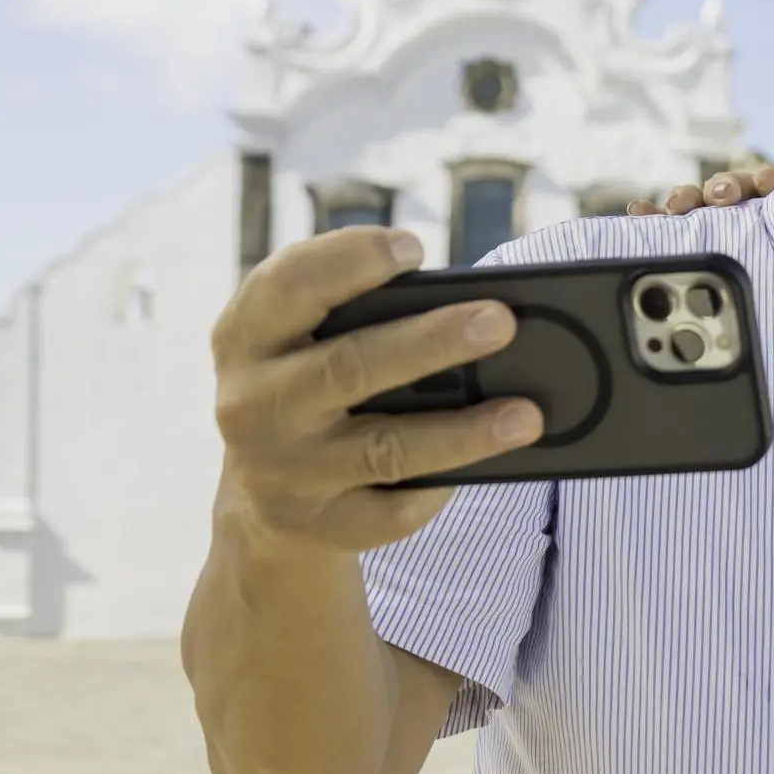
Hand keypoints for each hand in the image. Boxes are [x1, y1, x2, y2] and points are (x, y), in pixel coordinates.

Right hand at [209, 229, 543, 556]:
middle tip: (500, 322)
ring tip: (526, 415)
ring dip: (461, 432)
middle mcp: (253, 403)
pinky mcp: (314, 526)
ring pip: (383, 450)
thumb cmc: (316, 384)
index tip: (413, 247)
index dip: (348, 260)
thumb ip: (366, 315)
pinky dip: (438, 491)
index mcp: (247, 337)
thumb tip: (479, 314)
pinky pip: (389, 512)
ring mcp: (281, 471)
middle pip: (348, 367)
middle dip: (430, 342)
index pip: (287, 285)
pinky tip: (483, 470)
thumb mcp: (309, 340)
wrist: (264, 499)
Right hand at [630, 163, 773, 215]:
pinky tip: (639, 211)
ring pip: (697, 198)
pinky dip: (654, 215)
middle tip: (720, 197)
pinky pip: (669, 218)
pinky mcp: (689, 226)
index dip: (763, 181)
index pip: (766, 182)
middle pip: (727, 186)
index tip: (768, 184)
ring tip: (677, 207)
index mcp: (772, 199)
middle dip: (722, 188)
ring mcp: (712, 212)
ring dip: (687, 198)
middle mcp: (741, 201)